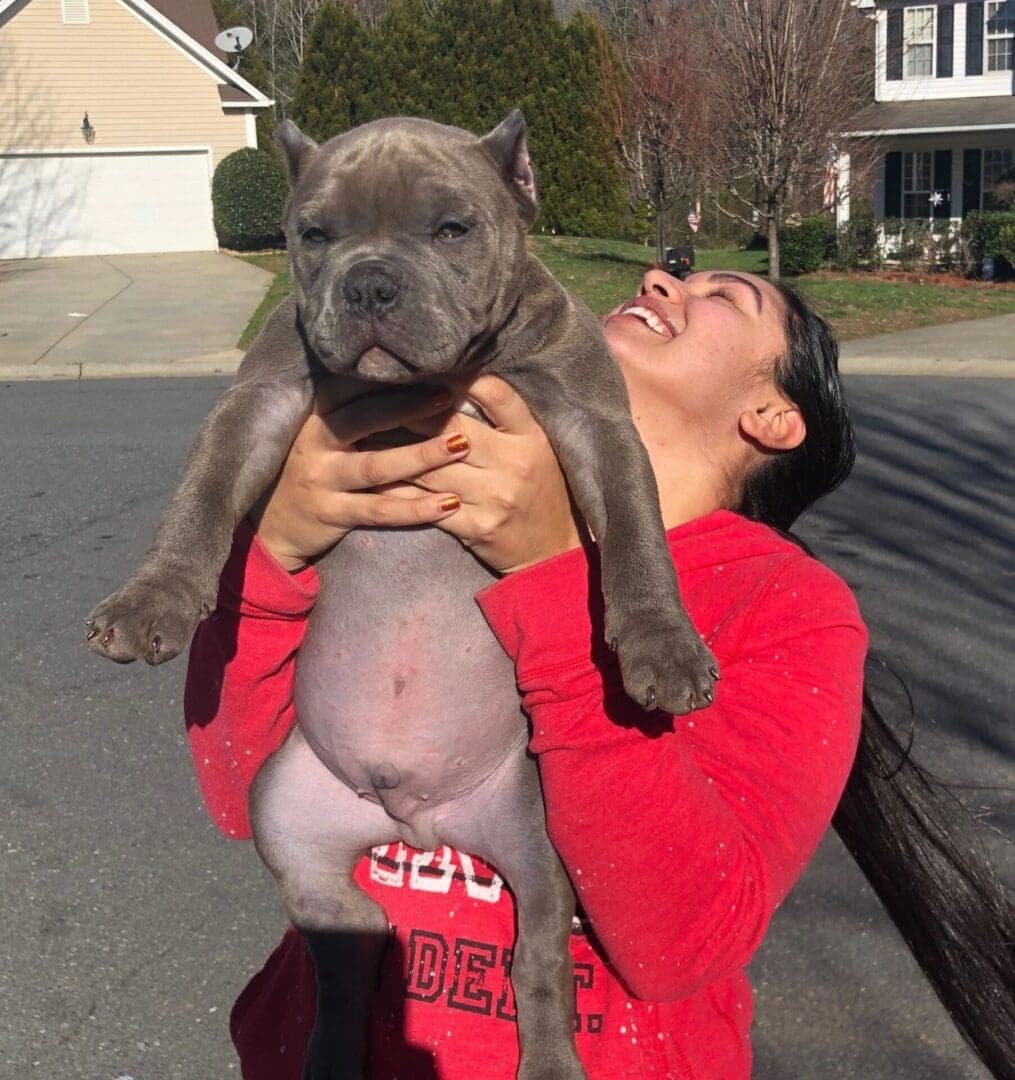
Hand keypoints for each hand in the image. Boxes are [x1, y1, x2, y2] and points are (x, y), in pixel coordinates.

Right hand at [252, 383, 469, 570]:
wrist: (272, 527)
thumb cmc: (311, 471)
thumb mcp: (319, 435)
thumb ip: (354, 412)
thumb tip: (407, 380)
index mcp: (313, 415)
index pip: (351, 387)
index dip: (389, 377)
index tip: (429, 367)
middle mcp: (313, 442)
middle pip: (365, 419)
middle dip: (410, 408)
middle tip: (450, 398)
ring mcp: (320, 479)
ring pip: (377, 466)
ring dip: (421, 455)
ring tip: (461, 446)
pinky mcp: (331, 514)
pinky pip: (380, 510)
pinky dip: (416, 508)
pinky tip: (448, 504)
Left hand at [392, 376, 582, 573]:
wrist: (555, 549)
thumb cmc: (542, 491)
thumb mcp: (536, 447)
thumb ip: (505, 419)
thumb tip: (457, 382)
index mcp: (532, 437)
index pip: (496, 394)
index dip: (460, 377)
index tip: (428, 367)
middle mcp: (515, 463)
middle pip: (453, 428)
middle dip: (411, 412)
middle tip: (379, 397)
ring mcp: (496, 497)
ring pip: (433, 468)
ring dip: (395, 451)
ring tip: (365, 434)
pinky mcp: (479, 527)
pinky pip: (429, 506)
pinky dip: (400, 493)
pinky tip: (377, 480)